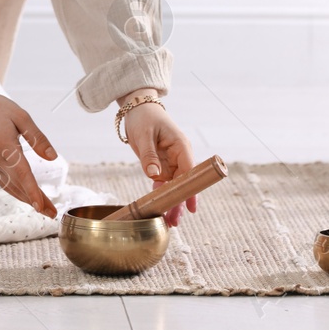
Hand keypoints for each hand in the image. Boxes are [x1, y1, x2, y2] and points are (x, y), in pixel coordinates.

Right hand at [0, 71, 58, 217]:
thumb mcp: (20, 116)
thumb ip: (37, 138)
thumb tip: (52, 157)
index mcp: (6, 147)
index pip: (23, 175)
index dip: (33, 192)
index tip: (43, 207)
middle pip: (19, 186)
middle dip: (36, 202)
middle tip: (53, 213)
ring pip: (10, 188)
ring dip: (27, 199)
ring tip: (43, 208)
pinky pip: (2, 183)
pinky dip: (15, 192)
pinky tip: (24, 195)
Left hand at [120, 95, 196, 227]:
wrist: (138, 108)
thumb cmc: (144, 117)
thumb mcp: (145, 135)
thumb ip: (149, 156)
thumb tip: (154, 176)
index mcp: (181, 147)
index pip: (189, 172)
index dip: (191, 190)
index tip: (191, 207)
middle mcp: (179, 156)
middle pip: (183, 183)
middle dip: (180, 202)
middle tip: (175, 221)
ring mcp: (171, 162)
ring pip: (174, 186)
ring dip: (172, 202)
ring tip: (170, 222)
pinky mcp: (161, 165)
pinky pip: (163, 183)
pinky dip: (162, 195)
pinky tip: (160, 209)